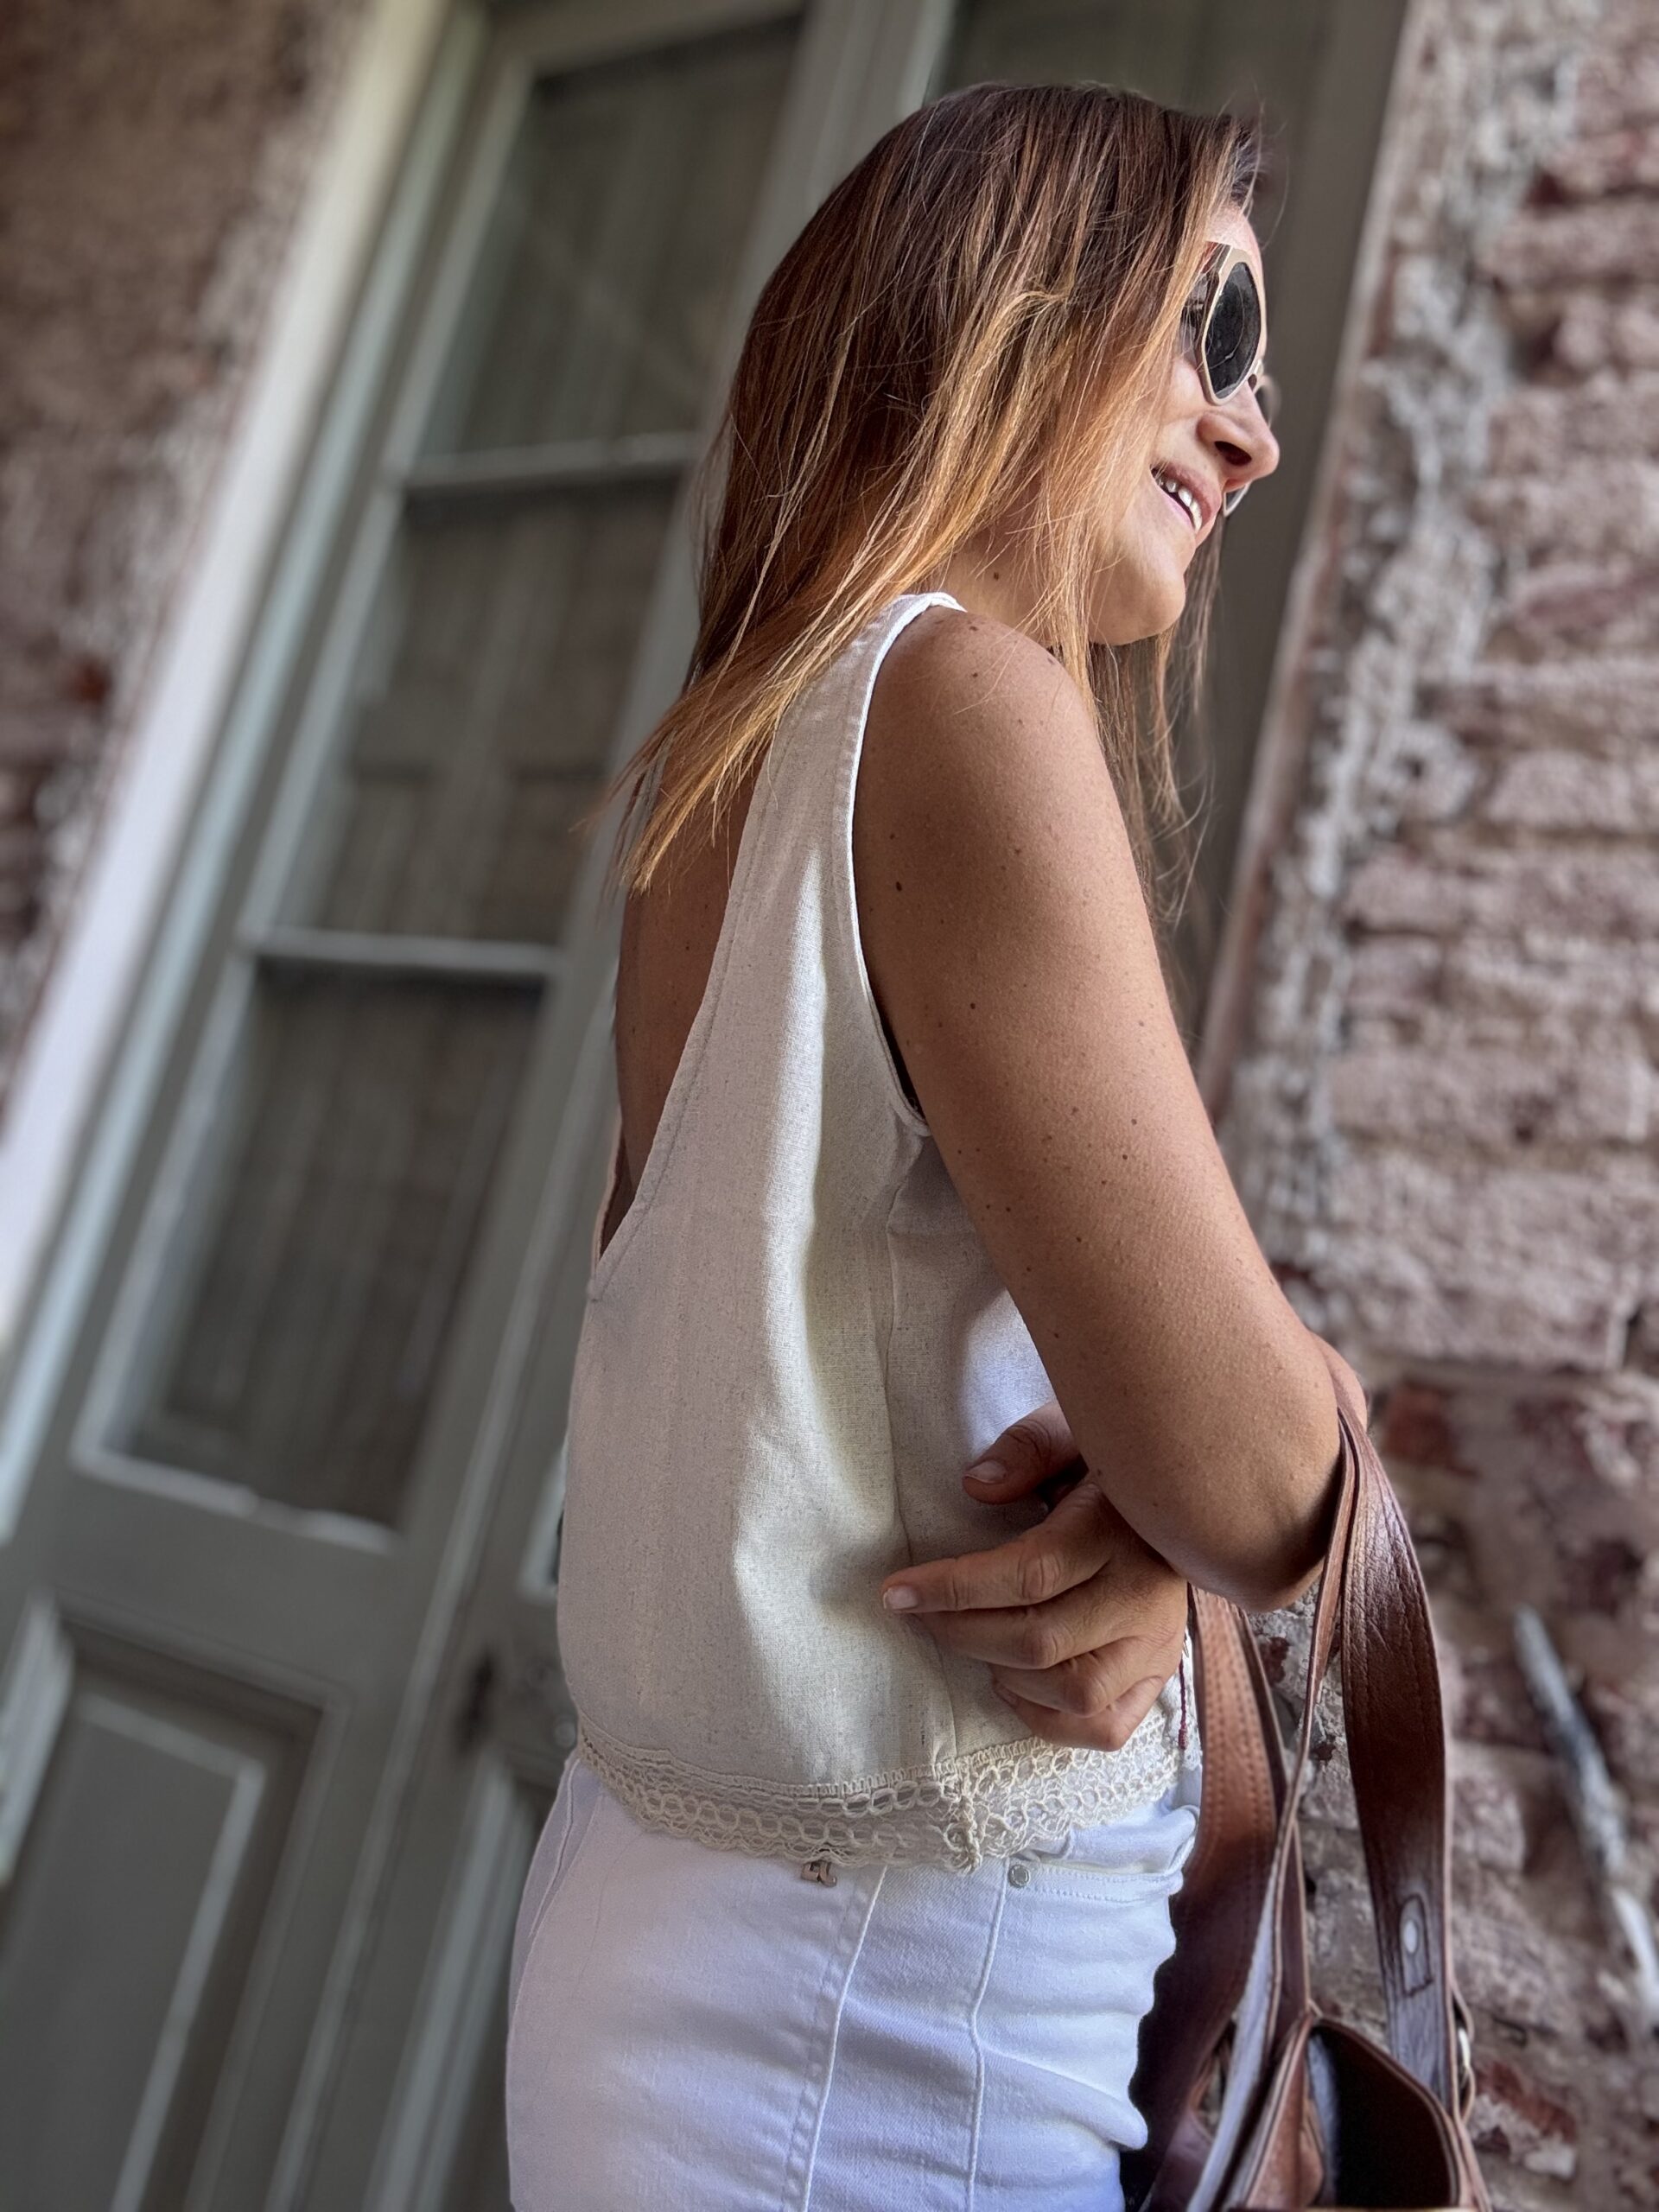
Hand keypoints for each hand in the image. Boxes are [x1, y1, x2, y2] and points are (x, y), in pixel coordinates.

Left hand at [878, 1401, 1189, 1750]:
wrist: (1191, 1498)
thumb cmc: (1113, 1464)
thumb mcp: (1075, 1430)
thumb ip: (1027, 1449)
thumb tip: (975, 1487)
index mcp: (1120, 1531)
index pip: (1029, 1575)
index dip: (954, 1588)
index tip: (896, 1591)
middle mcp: (1145, 1597)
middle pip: (1041, 1641)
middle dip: (961, 1632)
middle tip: (918, 1614)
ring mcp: (1158, 1644)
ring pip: (1074, 1691)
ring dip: (1002, 1674)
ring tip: (968, 1639)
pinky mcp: (1161, 1673)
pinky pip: (1105, 1726)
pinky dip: (1049, 1720)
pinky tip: (1012, 1682)